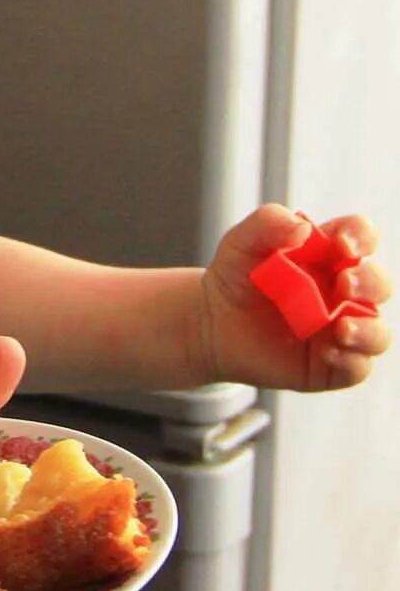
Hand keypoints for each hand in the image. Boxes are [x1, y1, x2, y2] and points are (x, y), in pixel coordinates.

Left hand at [201, 204, 390, 389]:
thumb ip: (268, 223)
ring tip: (341, 328)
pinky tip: (326, 352)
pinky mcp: (333, 364)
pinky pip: (357, 367)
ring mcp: (342, 328)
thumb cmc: (235, 277)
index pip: (361, 237)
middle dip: (370, 283)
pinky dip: (350, 361)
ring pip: (377, 331)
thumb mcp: (241, 242)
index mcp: (329, 254)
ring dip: (368, 329)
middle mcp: (344, 291)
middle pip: (378, 284)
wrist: (212, 323)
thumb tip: (301, 226)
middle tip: (344, 284)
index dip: (362, 236)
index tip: (345, 244)